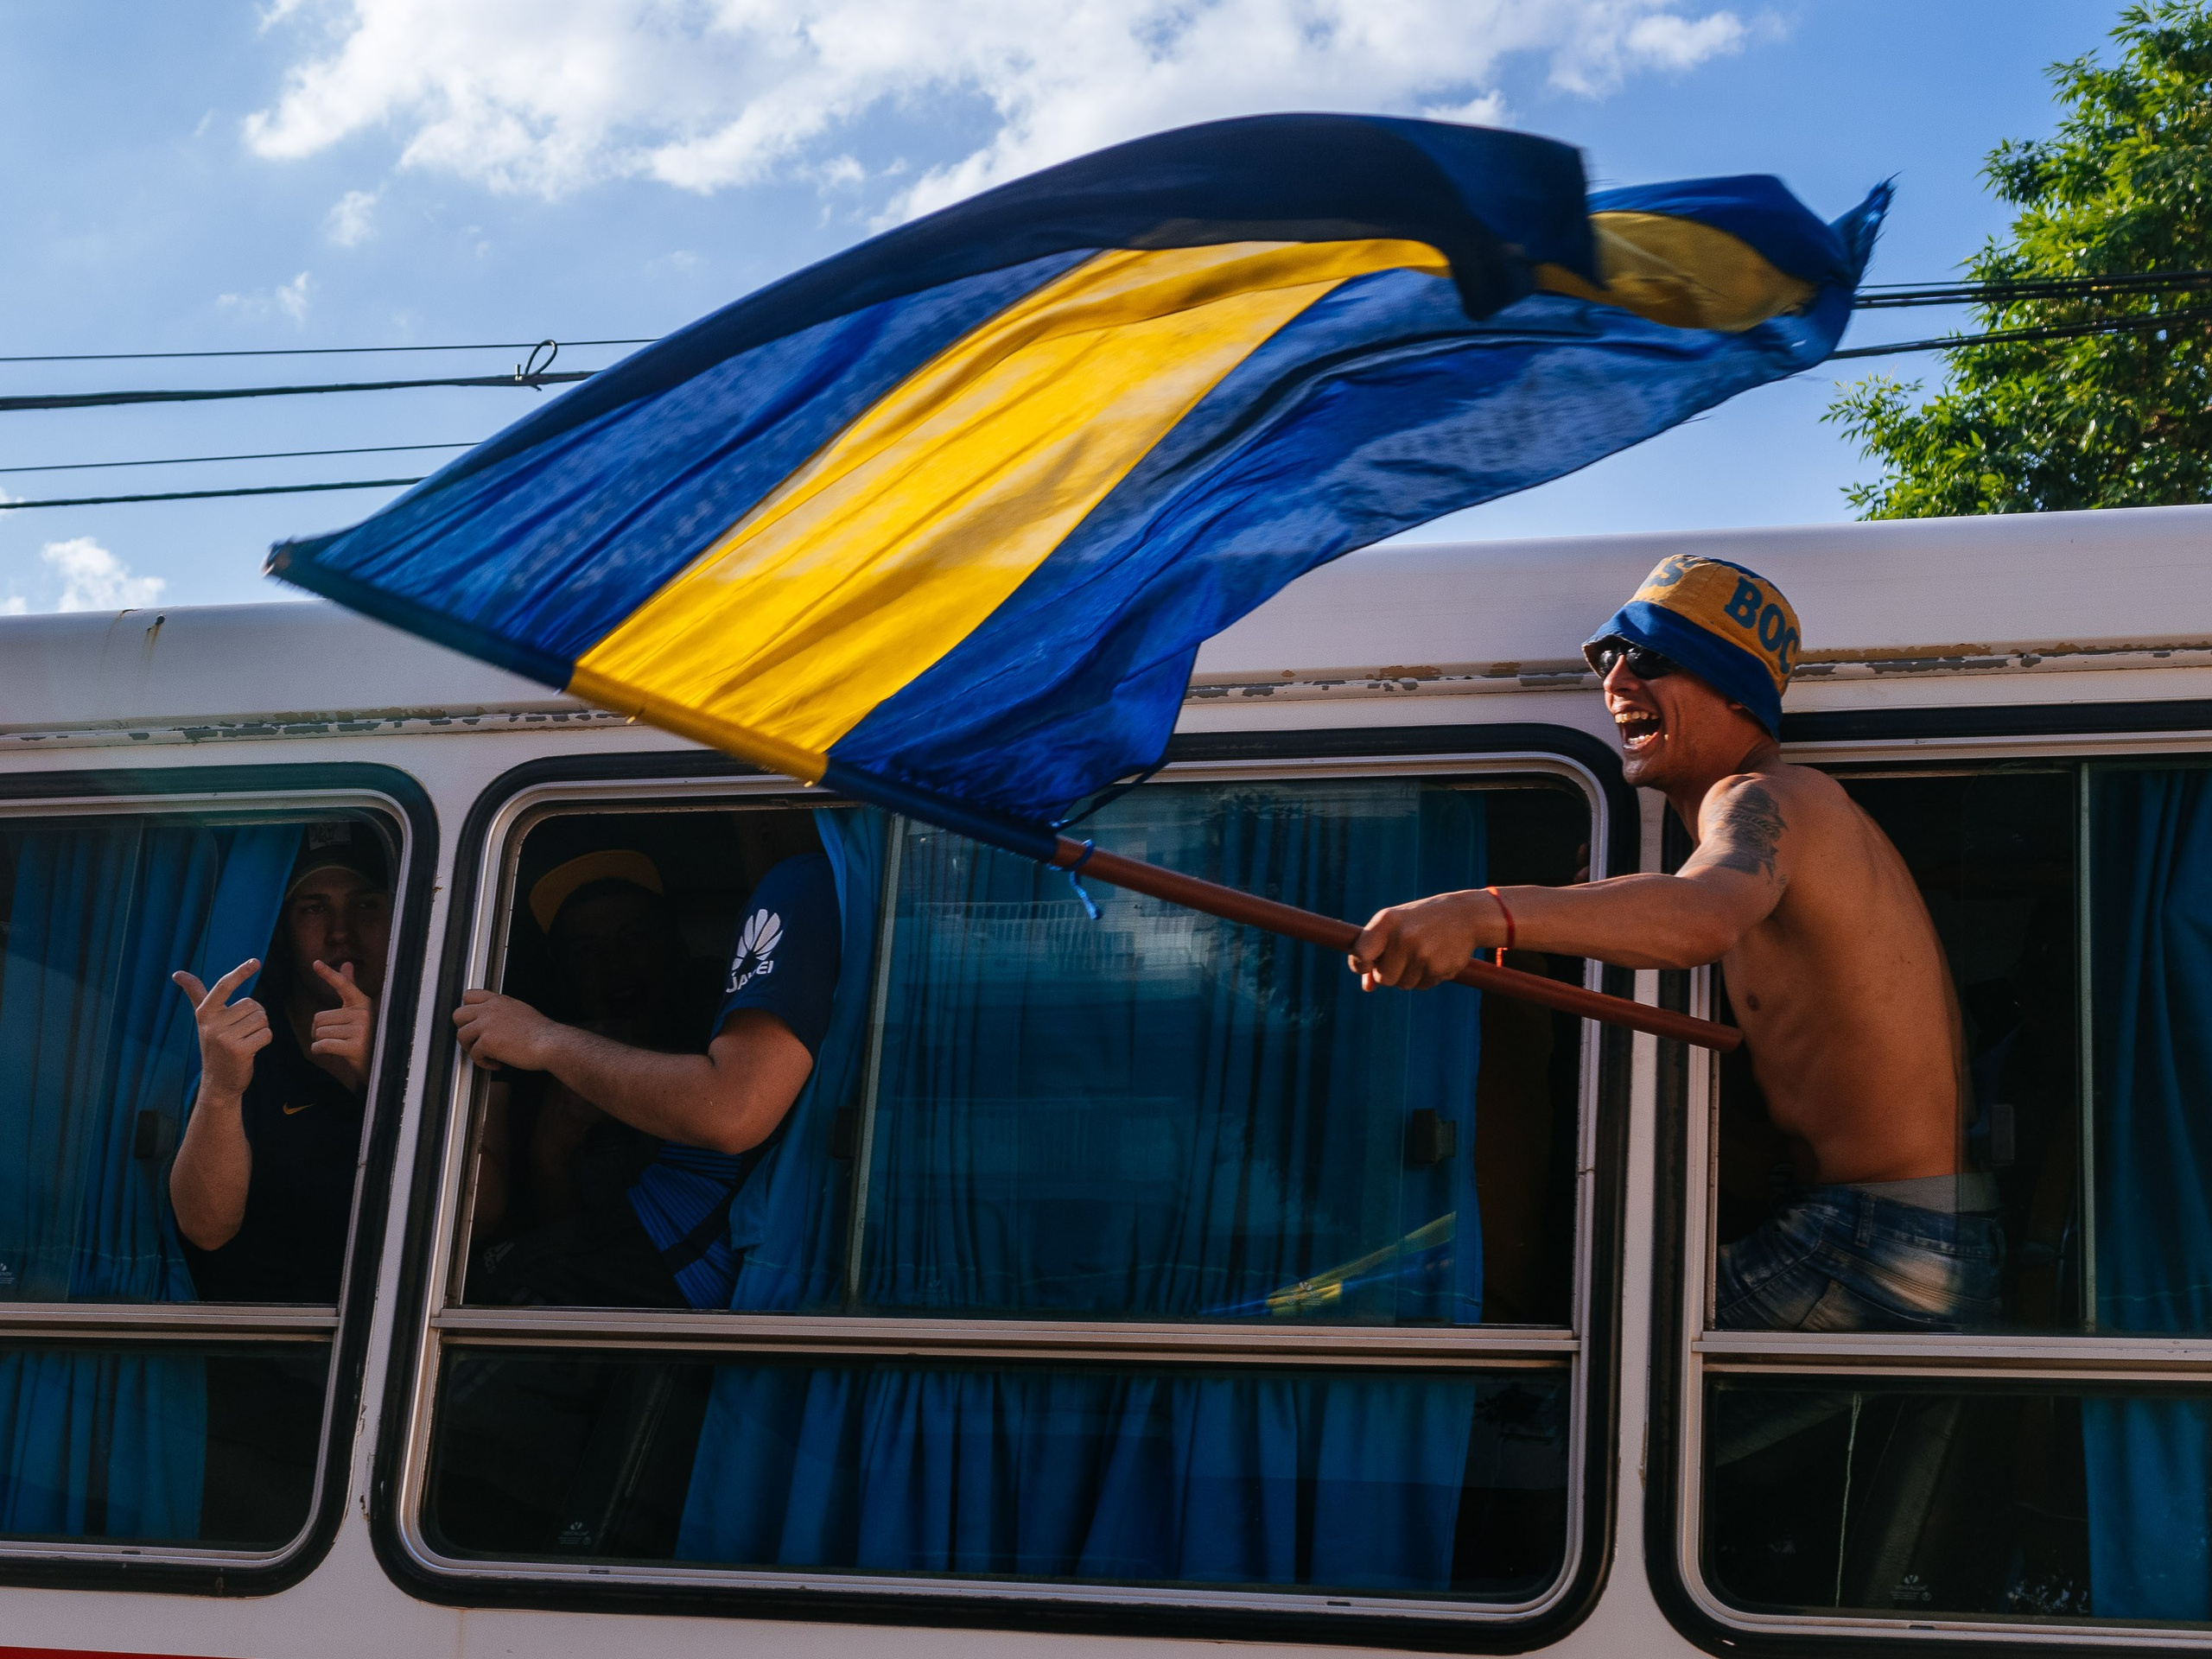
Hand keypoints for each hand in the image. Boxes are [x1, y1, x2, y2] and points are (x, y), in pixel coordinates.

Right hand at [172, 959, 270, 1097]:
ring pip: (262, 1019)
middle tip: (241, 1032)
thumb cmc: (216, 1046)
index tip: (255, 961)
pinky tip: (252, 1050)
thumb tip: (178, 973)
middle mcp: (212, 1023)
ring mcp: (224, 1037)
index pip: (223, 986)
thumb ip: (196, 996)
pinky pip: (267, 1033)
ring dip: (260, 1029)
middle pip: (253, 1005)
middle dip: (255, 1017)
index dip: (240, 973)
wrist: (219, 1083)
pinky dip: (265, 1040)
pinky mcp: (239, 1050)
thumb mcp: (205, 1020)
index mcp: (205, 1013)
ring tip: (245, 1040)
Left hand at [309, 959, 375, 1091]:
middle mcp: (363, 1013)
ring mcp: (360, 1030)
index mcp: (362, 1003)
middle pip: (319, 1017)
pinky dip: (320, 1051)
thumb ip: (350, 987)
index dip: (328, 974)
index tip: (315, 963)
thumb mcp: (358, 1011)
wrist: (379, 1065)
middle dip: (320, 1031)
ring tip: (339, 1046)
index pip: (343, 985)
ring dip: (321, 1042)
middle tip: (337, 1038)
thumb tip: (347, 963)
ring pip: (319, 1032)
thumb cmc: (364, 1036)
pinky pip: (322, 1045)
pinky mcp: (354, 1046)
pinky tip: (332, 1053)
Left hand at [451, 989, 559, 1072]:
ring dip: (472, 1048)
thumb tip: (493, 1021)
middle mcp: (490, 1009)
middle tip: (476, 1040)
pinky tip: (497, 1064)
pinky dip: (483, 1062)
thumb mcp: (520, 1010)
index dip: (467, 1010)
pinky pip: (474, 1054)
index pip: (469, 995)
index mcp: (498, 1001)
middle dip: (465, 1030)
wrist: (550, 1043)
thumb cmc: (541, 1032)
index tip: (473, 1022)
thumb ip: (502, 1011)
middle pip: (458, 1015)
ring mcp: (487, 1025)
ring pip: (462, 1035)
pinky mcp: (486, 1042)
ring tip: (486, 1055)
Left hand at [1346, 891, 1498, 991]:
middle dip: (1390, 973)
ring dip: (1409, 975)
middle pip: (1383, 978)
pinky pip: (1422, 986)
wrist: (1464, 915)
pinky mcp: (1439, 968)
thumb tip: (1367, 987)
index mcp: (1386, 921)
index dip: (1359, 965)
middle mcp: (1403, 937)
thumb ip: (1375, 952)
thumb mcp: (1395, 926)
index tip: (1366, 965)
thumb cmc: (1420, 921)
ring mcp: (1422, 953)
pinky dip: (1426, 977)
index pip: (1360, 954)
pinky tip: (1436, 957)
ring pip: (1403, 985)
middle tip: (1403, 956)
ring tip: (1422, 953)